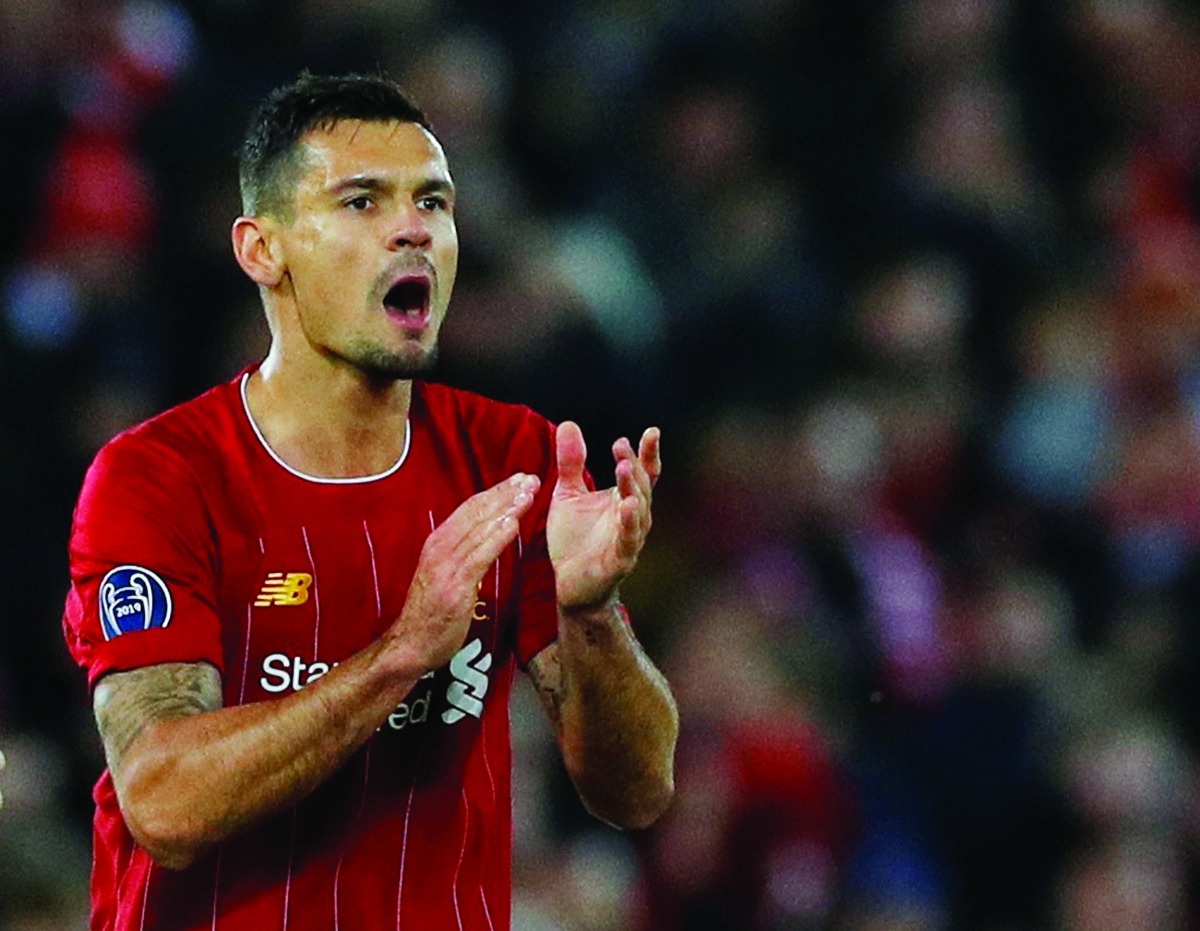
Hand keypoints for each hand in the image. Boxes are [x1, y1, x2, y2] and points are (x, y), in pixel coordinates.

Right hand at [387, 472, 539, 673]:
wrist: (409, 645)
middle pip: (477, 512)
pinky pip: (479, 556)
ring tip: (529, 493)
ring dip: (507, 508)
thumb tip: (485, 538)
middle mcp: (440, 548)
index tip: (518, 480)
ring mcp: (447, 566)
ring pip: (480, 529)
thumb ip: (461, 554)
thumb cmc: (430, 613)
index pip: (470, 509)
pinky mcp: (455, 586)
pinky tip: (514, 524)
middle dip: (506, 493)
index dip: (496, 492)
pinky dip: (497, 537)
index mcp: (438, 543)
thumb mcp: (443, 574)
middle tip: (531, 478)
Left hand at [548, 421, 660, 609]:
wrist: (569, 584)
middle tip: (621, 445)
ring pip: (637, 510)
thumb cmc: (574, 540)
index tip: (651, 431)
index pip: (643, 472)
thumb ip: (571, 462)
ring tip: (625, 468)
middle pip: (640, 486)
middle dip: (633, 465)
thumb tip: (569, 424)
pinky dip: (629, 523)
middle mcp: (633, 517)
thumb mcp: (568, 495)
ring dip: (632, 488)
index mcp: (623, 499)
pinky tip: (627, 506)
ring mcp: (629, 539)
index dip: (648, 452)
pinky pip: (628, 540)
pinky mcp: (619, 560)